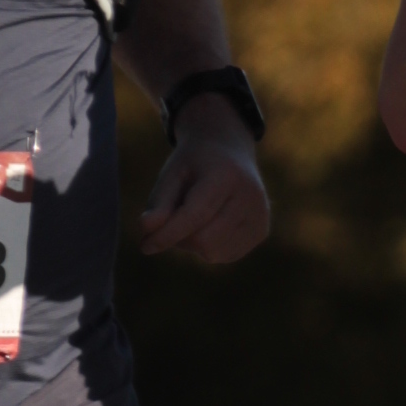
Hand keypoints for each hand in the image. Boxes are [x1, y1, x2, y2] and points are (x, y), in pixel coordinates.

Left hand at [139, 105, 270, 265]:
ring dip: (193, 243)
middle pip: (203, 240)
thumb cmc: (194, 163)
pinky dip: (208, 247)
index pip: (194, 216)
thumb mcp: (172, 174)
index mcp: (227, 175)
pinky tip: (210, 224)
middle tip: (172, 219)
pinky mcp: (261, 231)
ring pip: (213, 252)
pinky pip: (224, 255)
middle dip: (179, 237)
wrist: (229, 151)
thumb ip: (159, 203)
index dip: (168, 234)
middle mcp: (251, 197)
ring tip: (193, 217)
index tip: (144, 246)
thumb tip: (147, 231)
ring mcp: (260, 216)